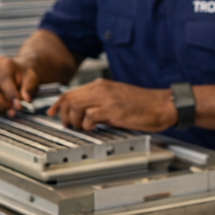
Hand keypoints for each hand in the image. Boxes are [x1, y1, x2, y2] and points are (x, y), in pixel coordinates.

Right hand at [0, 56, 42, 116]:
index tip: (19, 105)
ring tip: (8, 111)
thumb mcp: (33, 78)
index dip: (10, 94)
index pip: (3, 79)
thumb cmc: (24, 75)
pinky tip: (1, 109)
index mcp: (3, 63)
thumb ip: (30, 87)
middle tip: (12, 111)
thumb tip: (25, 99)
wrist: (18, 73)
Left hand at [48, 78, 176, 131]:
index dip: (57, 105)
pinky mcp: (114, 110)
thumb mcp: (118, 98)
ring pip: (76, 106)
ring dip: (74, 120)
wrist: (163, 104)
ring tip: (82, 128)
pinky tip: (95, 128)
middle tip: (68, 125)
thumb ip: (100, 103)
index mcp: (102, 86)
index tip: (52, 113)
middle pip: (69, 99)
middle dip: (63, 115)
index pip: (71, 92)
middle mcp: (102, 89)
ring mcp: (108, 99)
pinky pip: (90, 116)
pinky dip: (87, 125)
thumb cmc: (143, 104)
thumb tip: (84, 114)